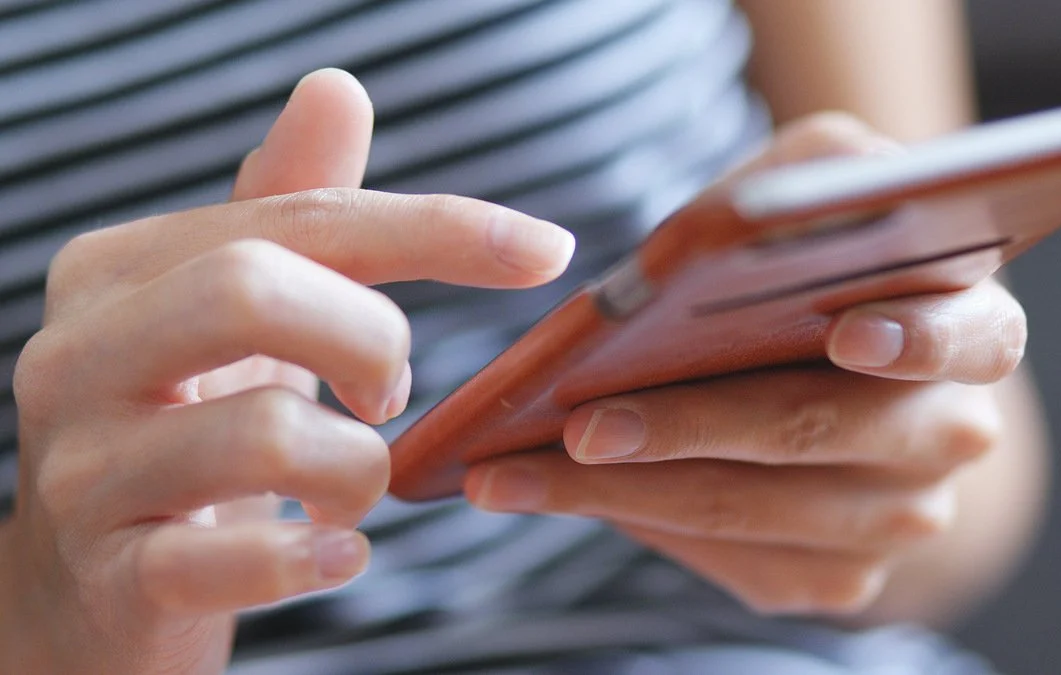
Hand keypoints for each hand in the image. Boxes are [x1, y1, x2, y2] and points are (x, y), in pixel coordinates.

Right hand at [0, 70, 573, 673]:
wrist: (96, 590)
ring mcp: (83, 471)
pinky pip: (235, 561)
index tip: (547, 250)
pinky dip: (316, 556)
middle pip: (253, 289)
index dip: (436, 229)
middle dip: (371, 341)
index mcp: (120, 272)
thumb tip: (336, 89)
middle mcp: (78, 356)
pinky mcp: (113, 576)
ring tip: (354, 487)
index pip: (298, 221)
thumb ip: (290, 211)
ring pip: (265, 433)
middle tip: (390, 396)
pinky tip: (341, 555)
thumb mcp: (238, 318)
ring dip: (359, 467)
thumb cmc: (188, 432)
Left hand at [464, 114, 1027, 615]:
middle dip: (690, 428)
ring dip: (626, 494)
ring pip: (754, 514)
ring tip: (520, 470)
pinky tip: (563, 494)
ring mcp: (899, 520)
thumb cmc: (812, 252)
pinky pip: (734, 563)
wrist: (816, 343)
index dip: (915, 339)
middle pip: (817, 435)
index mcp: (977, 330)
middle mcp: (952, 436)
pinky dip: (639, 526)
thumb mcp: (823, 178)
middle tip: (583, 423)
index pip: (969, 337)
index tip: (846, 335)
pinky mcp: (838, 577)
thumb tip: (758, 213)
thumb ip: (821, 170)